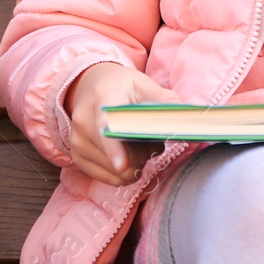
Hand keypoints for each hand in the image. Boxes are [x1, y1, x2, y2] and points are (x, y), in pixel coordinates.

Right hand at [64, 61, 179, 186]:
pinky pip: (109, 178)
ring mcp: (78, 141)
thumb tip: (186, 117)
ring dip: (135, 165)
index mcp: (103, 97)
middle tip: (151, 142)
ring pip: (116, 172)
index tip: (123, 165)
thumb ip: (165, 100)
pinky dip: (123, 173)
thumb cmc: (122, 86)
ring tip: (138, 146)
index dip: (115, 149)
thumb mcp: (145, 84)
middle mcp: (84, 120)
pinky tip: (127, 156)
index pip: (106, 125)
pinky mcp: (77, 157)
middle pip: (119, 157)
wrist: (91, 85)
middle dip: (143, 155)